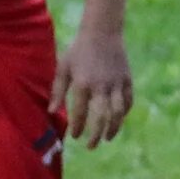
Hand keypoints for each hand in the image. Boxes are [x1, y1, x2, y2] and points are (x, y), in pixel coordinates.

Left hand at [53, 26, 131, 146]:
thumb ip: (57, 91)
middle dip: (95, 135)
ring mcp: (116, 83)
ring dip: (113, 128)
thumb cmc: (78, 50)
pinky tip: (117, 120)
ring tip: (107, 138)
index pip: (81, 113)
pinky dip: (123, 113)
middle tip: (91, 146)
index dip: (78, 128)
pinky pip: (127, 101)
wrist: (102, 32)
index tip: (75, 136)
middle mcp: (101, 86)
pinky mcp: (127, 80)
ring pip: (118, 113)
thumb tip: (52, 112)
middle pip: (101, 118)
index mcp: (82, 83)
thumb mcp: (63, 68)